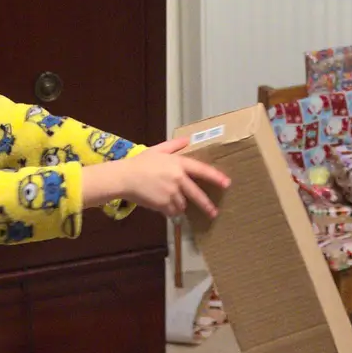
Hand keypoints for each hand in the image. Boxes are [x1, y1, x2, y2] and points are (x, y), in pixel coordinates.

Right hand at [111, 137, 229, 217]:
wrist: (124, 177)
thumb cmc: (140, 162)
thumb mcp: (157, 150)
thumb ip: (174, 145)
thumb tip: (187, 140)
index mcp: (178, 164)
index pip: (202, 170)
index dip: (215, 177)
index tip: (226, 183)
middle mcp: (178, 179)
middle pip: (197, 195)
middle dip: (206, 205)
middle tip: (213, 212)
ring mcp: (171, 193)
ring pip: (182, 204)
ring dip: (180, 205)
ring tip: (171, 201)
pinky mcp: (163, 204)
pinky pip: (172, 211)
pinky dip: (170, 211)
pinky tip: (163, 206)